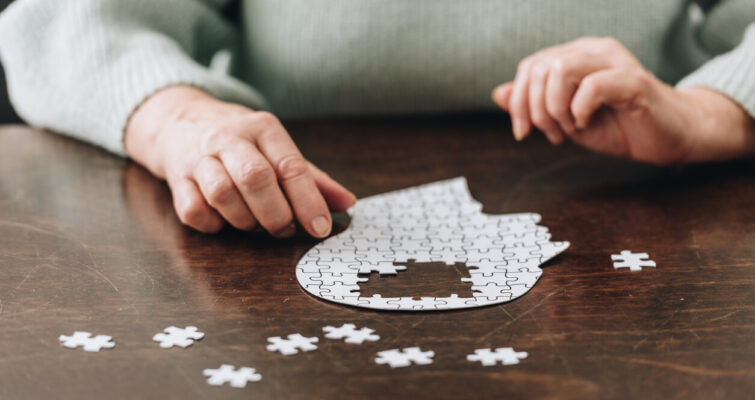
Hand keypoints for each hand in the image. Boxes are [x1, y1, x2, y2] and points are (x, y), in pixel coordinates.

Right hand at [124, 86, 356, 235]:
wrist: (178, 124)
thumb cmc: (240, 143)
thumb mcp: (277, 149)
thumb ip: (312, 178)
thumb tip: (346, 203)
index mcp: (263, 128)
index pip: (290, 166)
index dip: (308, 201)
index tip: (320, 227)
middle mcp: (229, 138)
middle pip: (255, 178)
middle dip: (276, 213)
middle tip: (285, 229)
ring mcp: (198, 158)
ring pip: (222, 195)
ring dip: (245, 220)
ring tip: (256, 224)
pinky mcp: (176, 180)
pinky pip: (194, 211)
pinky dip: (214, 224)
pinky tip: (225, 220)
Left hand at [492, 37, 754, 164]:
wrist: (668, 138)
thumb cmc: (619, 126)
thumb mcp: (565, 119)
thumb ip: (533, 105)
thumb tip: (499, 93)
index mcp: (577, 56)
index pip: (530, 66)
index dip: (519, 101)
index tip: (524, 132)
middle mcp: (594, 51)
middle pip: (540, 67)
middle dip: (535, 108)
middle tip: (551, 134)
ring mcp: (615, 62)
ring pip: (561, 69)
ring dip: (555, 108)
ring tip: (569, 128)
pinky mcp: (634, 81)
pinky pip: (592, 86)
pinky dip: (579, 110)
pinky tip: (585, 125)